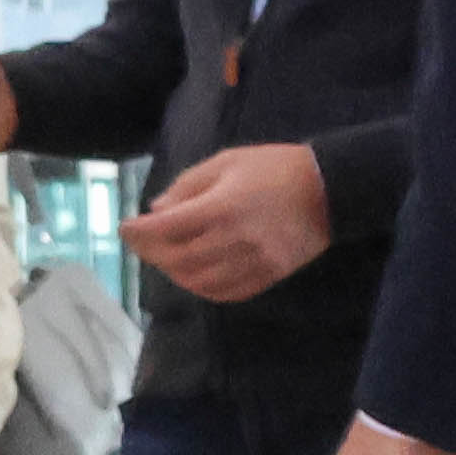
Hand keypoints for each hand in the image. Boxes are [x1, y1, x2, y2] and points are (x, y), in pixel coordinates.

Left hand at [125, 141, 332, 301]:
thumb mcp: (225, 162)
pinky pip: (228, 292)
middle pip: (179, 259)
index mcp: (223, 206)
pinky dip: (203, 288)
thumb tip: (156, 210)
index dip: (139, 231)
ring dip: (174, 273)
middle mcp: (237, 239)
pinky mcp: (270, 275)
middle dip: (152, 253)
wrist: (331, 188)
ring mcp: (255, 262)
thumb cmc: (274, 167)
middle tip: (141, 244)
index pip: (167, 227)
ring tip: (165, 258)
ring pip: (200, 281)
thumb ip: (187, 186)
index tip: (124, 228)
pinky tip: (193, 276)